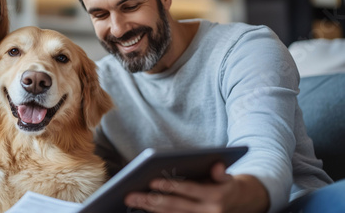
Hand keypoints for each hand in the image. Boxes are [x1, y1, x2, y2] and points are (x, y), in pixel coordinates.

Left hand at [124, 162, 268, 212]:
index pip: (189, 190)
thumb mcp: (229, 177)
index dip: (170, 186)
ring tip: (132, 202)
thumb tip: (217, 165)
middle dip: (151, 201)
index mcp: (216, 197)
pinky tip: (143, 210)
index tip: (151, 181)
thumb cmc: (227, 186)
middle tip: (130, 195)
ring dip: (150, 210)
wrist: (244, 205)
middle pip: (175, 207)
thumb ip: (221, 172)